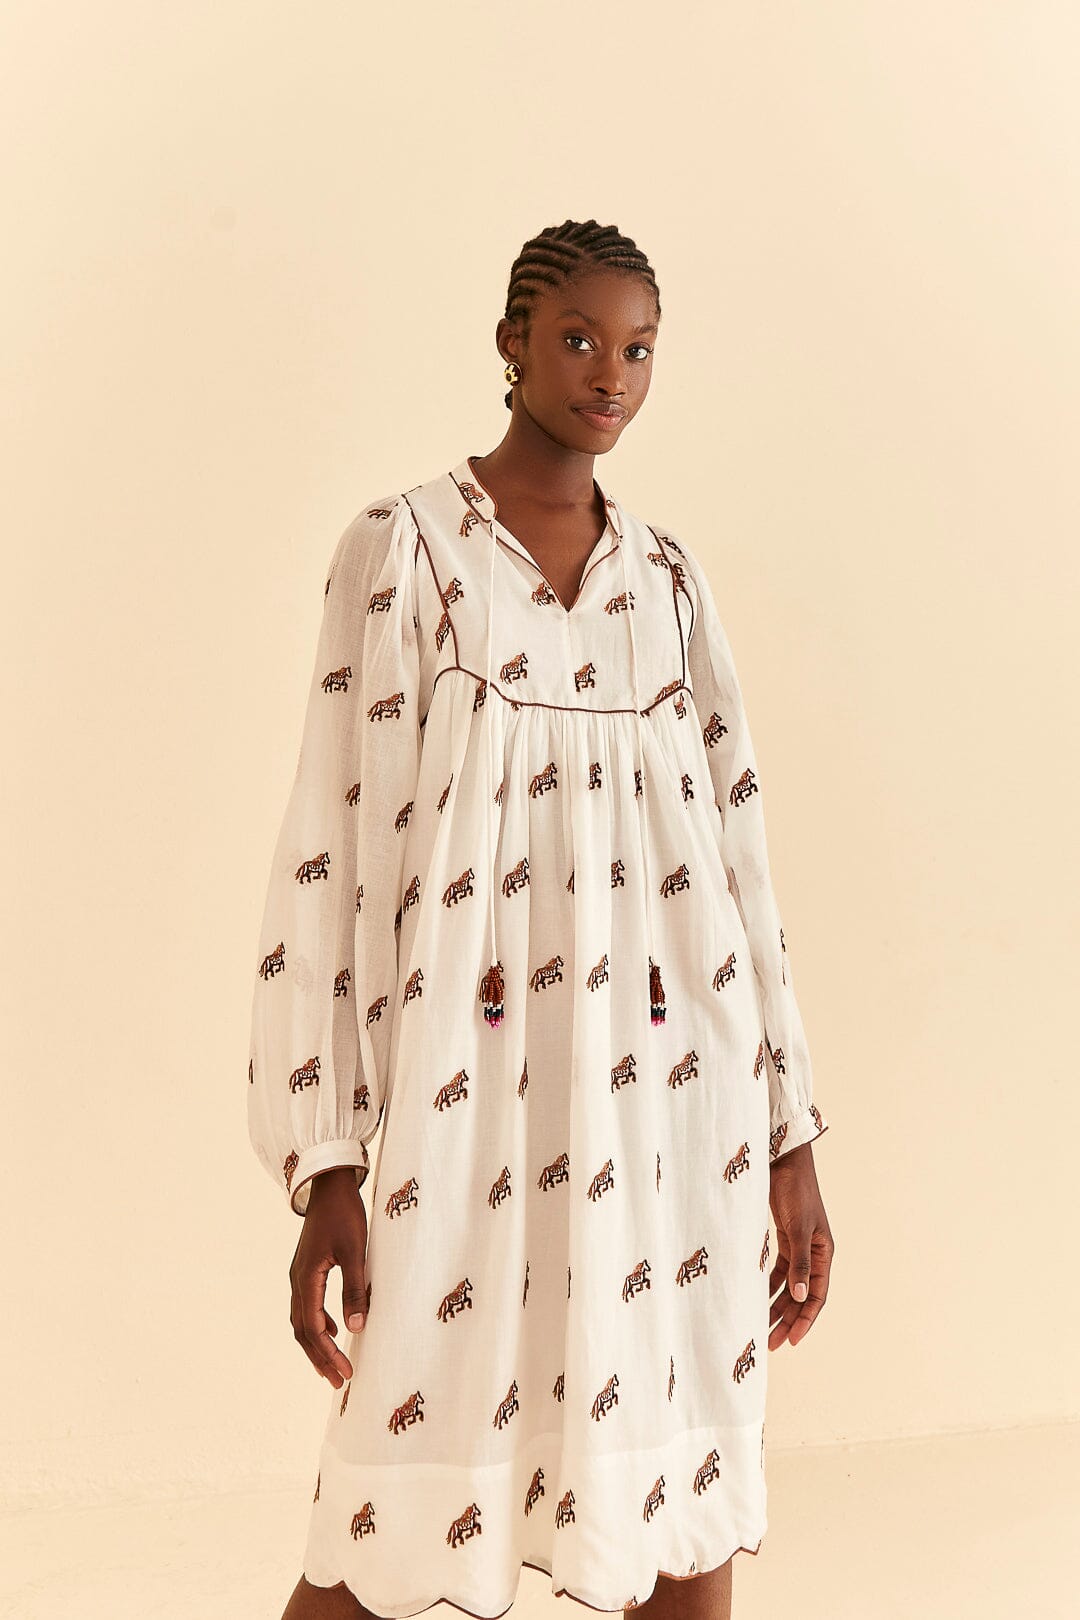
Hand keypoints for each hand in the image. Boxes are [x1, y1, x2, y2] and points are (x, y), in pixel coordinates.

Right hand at [288, 1167, 369, 1386]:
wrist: (329, 1184)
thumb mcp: (355, 1252)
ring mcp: (299, 1274)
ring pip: (302, 1319)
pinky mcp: (307, 1268)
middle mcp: (297, 1280)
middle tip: (339, 1380)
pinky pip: (307, 1305)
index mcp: (307, 1278)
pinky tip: (334, 1329)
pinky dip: (318, 1323)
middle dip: (320, 1357)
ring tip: (333, 1364)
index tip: (344, 1373)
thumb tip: (357, 1327)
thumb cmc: (344, 1215)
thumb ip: (355, 1289)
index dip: (327, 1354)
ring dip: (317, 1344)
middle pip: (303, 1330)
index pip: (313, 1328)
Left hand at [767, 1142, 833, 1348]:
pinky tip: (754, 1296)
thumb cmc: (794, 1190)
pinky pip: (777, 1269)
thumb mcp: (798, 1227)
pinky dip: (767, 1284)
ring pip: (788, 1285)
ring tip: (761, 1325)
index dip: (805, 1319)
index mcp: (823, 1252)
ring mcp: (798, 1245)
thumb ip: (800, 1262)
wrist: (781, 1160)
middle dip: (788, 1319)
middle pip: (802, 1295)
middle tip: (771, 1343)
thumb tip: (801, 1297)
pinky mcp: (783, 1237)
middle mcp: (813, 1252)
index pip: (817, 1295)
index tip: (790, 1340)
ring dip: (776, 1304)